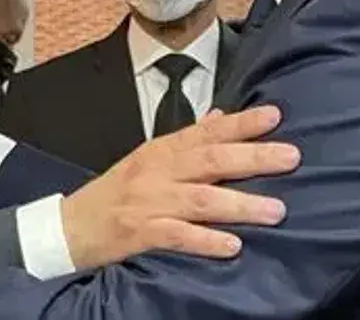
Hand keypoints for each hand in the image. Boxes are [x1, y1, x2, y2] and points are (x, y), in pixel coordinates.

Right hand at [61, 106, 298, 268]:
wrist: (69, 226)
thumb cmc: (114, 193)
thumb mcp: (146, 160)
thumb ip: (186, 142)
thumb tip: (220, 119)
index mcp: (159, 151)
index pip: (205, 132)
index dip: (241, 123)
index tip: (274, 114)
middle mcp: (156, 172)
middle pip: (210, 161)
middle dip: (252, 157)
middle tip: (290, 157)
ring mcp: (148, 203)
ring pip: (201, 200)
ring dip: (240, 204)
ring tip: (276, 209)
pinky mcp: (139, 233)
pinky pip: (178, 236)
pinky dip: (206, 241)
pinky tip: (233, 245)